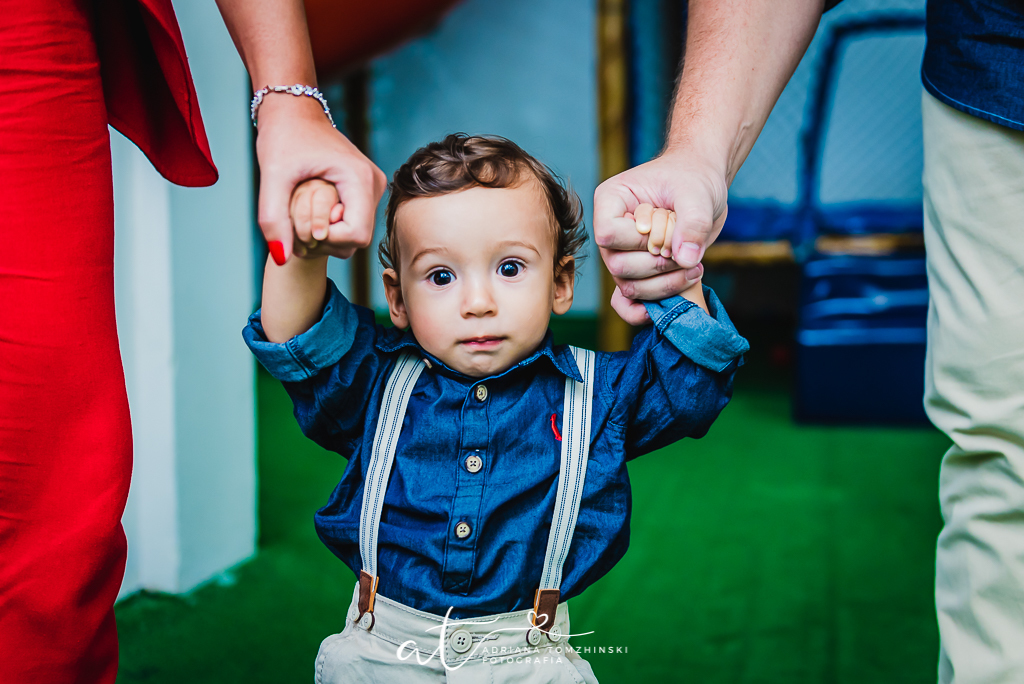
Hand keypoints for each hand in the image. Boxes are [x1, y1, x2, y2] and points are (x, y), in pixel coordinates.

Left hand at [256, 94, 386, 263]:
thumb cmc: (282, 136)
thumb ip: (273, 218)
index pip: (356, 236)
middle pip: (356, 240)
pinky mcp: (365, 191)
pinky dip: (329, 226)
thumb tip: (280, 259)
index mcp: (360, 178)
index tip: (300, 223)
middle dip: (323, 239)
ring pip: (354, 236)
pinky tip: (310, 209)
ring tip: (300, 212)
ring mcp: (372, 188)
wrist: (293, 110)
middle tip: (294, 218)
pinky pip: (352, 224)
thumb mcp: (272, 176)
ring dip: (324, 235)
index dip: (327, 239)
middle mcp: (374, 184)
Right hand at [594, 149, 726, 323]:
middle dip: (658, 265)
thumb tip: (684, 259)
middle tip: (688, 253)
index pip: (609, 234)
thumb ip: (692, 223)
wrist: (702, 185)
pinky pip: (627, 302)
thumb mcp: (697, 193)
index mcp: (611, 202)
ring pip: (628, 286)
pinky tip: (666, 306)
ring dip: (665, 284)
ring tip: (695, 267)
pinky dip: (642, 310)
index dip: (640, 241)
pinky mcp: (637, 273)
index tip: (669, 229)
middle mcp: (610, 232)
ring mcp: (621, 255)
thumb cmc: (693, 179)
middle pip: (618, 266)